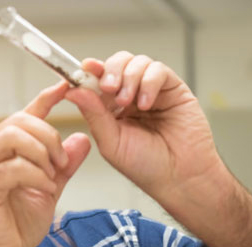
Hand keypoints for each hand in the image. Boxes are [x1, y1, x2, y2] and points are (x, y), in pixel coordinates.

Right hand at [0, 81, 90, 246]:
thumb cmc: (17, 225)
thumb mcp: (48, 188)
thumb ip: (63, 164)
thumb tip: (83, 139)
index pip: (22, 115)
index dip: (45, 98)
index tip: (66, 87)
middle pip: (19, 121)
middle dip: (49, 136)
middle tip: (62, 161)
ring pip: (13, 136)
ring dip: (42, 153)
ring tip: (53, 175)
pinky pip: (13, 167)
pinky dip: (36, 174)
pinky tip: (44, 187)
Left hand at [65, 51, 227, 211]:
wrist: (179, 178)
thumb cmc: (145, 166)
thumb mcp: (111, 141)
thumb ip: (93, 114)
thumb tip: (72, 91)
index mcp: (110, 109)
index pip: (97, 81)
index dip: (89, 71)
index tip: (82, 69)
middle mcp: (130, 96)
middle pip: (117, 64)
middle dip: (110, 70)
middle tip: (108, 87)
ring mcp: (151, 91)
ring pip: (137, 62)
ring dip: (129, 77)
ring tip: (128, 101)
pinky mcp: (173, 89)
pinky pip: (158, 70)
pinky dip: (149, 82)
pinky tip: (146, 104)